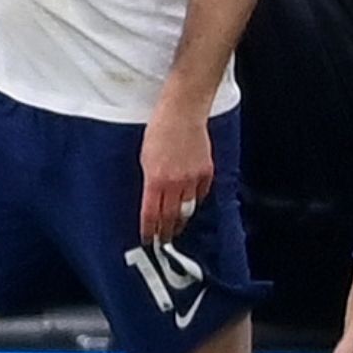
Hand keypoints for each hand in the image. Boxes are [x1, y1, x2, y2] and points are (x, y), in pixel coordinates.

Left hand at [139, 108, 213, 242]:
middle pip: (171, 217)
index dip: (149, 230)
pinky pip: (201, 194)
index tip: (147, 239)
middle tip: (163, 241)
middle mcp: (175, 183)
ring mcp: (193, 179)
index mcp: (155, 180)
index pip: (151, 215)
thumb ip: (149, 180)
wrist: (182, 112)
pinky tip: (191, 204)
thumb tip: (152, 199)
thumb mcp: (145, 157)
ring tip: (177, 228)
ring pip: (188, 210)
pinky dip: (195, 200)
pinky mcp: (207, 172)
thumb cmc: (159, 130)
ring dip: (181, 221)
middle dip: (166, 232)